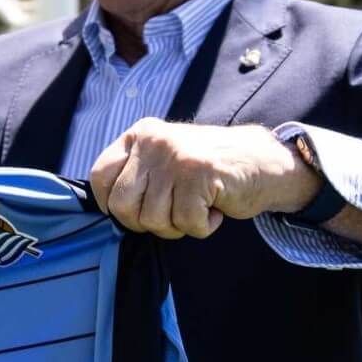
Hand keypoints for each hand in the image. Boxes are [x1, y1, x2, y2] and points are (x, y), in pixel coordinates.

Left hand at [88, 119, 319, 239]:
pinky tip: (214, 207)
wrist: (262, 162)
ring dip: (178, 225)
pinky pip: (186, 223)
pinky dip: (203, 226)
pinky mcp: (200, 173)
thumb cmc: (208, 170)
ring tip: (196, 206)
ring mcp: (176, 156)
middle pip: (122, 205)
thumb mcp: (164, 160)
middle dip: (146, 223)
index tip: (134, 211)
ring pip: (154, 219)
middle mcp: (153, 141)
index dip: (111, 204)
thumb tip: (107, 208)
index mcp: (139, 135)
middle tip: (173, 214)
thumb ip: (136, 175)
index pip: (99, 176)